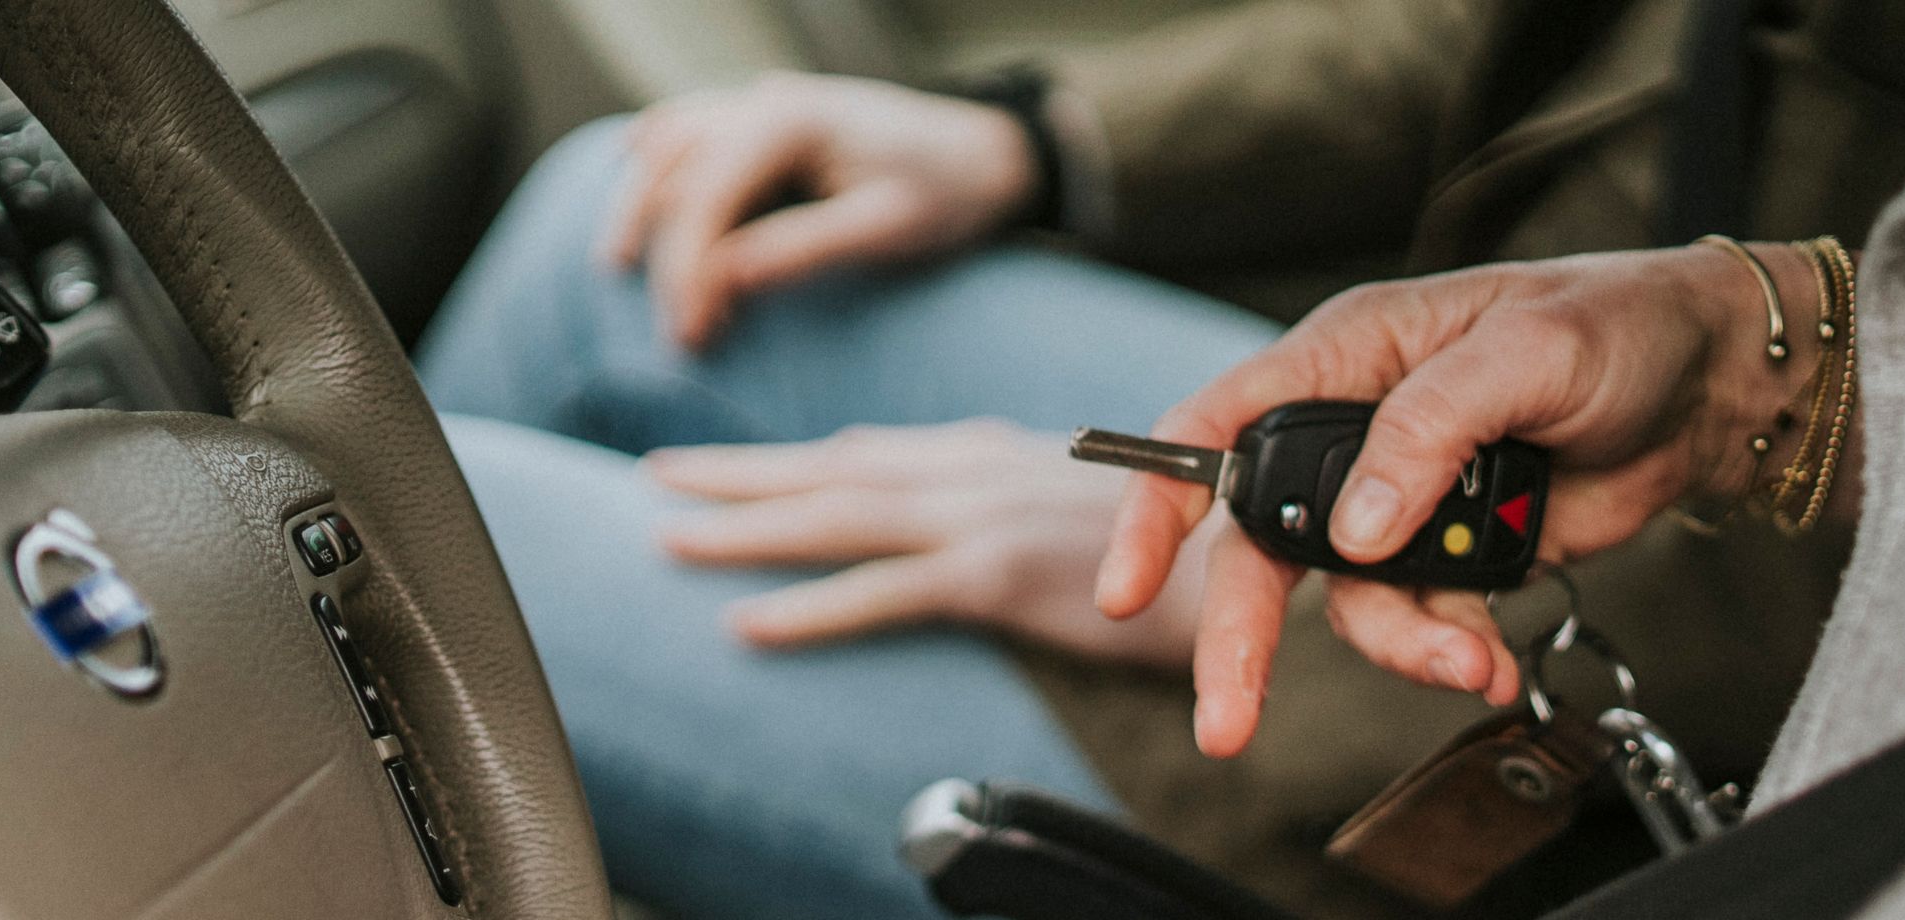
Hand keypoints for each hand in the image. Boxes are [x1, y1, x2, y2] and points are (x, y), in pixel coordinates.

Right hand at [603, 72, 1037, 351]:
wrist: (985, 154)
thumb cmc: (945, 192)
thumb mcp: (888, 229)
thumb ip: (802, 248)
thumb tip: (723, 278)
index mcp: (790, 122)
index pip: (708, 197)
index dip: (687, 270)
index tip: (689, 335)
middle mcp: (763, 102)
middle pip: (673, 172)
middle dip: (660, 253)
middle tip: (670, 331)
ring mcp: (760, 104)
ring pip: (668, 144)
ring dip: (640, 205)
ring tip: (616, 268)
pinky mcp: (764, 120)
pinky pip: (689, 130)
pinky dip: (657, 159)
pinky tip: (631, 176)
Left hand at [647, 420, 1215, 667]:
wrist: (1249, 562)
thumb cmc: (1178, 546)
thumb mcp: (1082, 508)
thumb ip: (1015, 507)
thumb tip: (968, 529)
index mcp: (990, 454)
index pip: (868, 451)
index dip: (787, 458)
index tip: (720, 464)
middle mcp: (973, 471)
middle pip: (831, 471)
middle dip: (736, 475)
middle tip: (655, 480)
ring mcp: (980, 519)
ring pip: (834, 518)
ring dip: (743, 529)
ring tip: (668, 541)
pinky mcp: (996, 574)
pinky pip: (879, 592)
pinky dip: (806, 607)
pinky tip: (747, 624)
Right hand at [1093, 245, 1824, 756]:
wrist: (1716, 384)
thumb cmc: (1619, 323)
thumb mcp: (1525, 353)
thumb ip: (1428, 432)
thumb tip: (1356, 529)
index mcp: (1348, 354)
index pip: (1220, 426)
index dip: (1160, 504)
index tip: (1127, 584)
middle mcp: (1355, 430)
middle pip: (1264, 542)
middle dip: (1243, 635)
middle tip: (1228, 717)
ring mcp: (1403, 498)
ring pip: (1350, 601)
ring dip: (1400, 648)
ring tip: (1469, 666)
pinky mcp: (1455, 551)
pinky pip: (1423, 621)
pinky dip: (1452, 653)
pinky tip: (1494, 663)